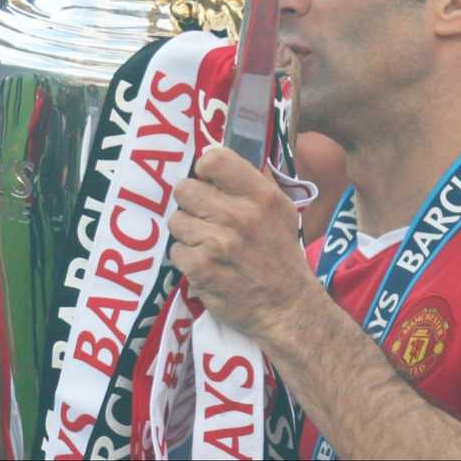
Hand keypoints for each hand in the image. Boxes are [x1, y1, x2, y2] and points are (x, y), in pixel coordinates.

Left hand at [168, 146, 315, 339]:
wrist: (286, 306)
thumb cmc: (281, 254)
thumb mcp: (282, 211)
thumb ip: (253, 182)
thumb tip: (218, 154)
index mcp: (260, 196)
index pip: (213, 159)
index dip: (204, 170)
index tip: (208, 182)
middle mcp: (239, 215)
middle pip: (184, 189)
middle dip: (191, 203)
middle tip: (204, 218)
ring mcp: (218, 243)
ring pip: (176, 221)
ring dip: (188, 233)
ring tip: (207, 245)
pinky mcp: (201, 268)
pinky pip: (175, 250)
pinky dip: (187, 259)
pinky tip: (205, 265)